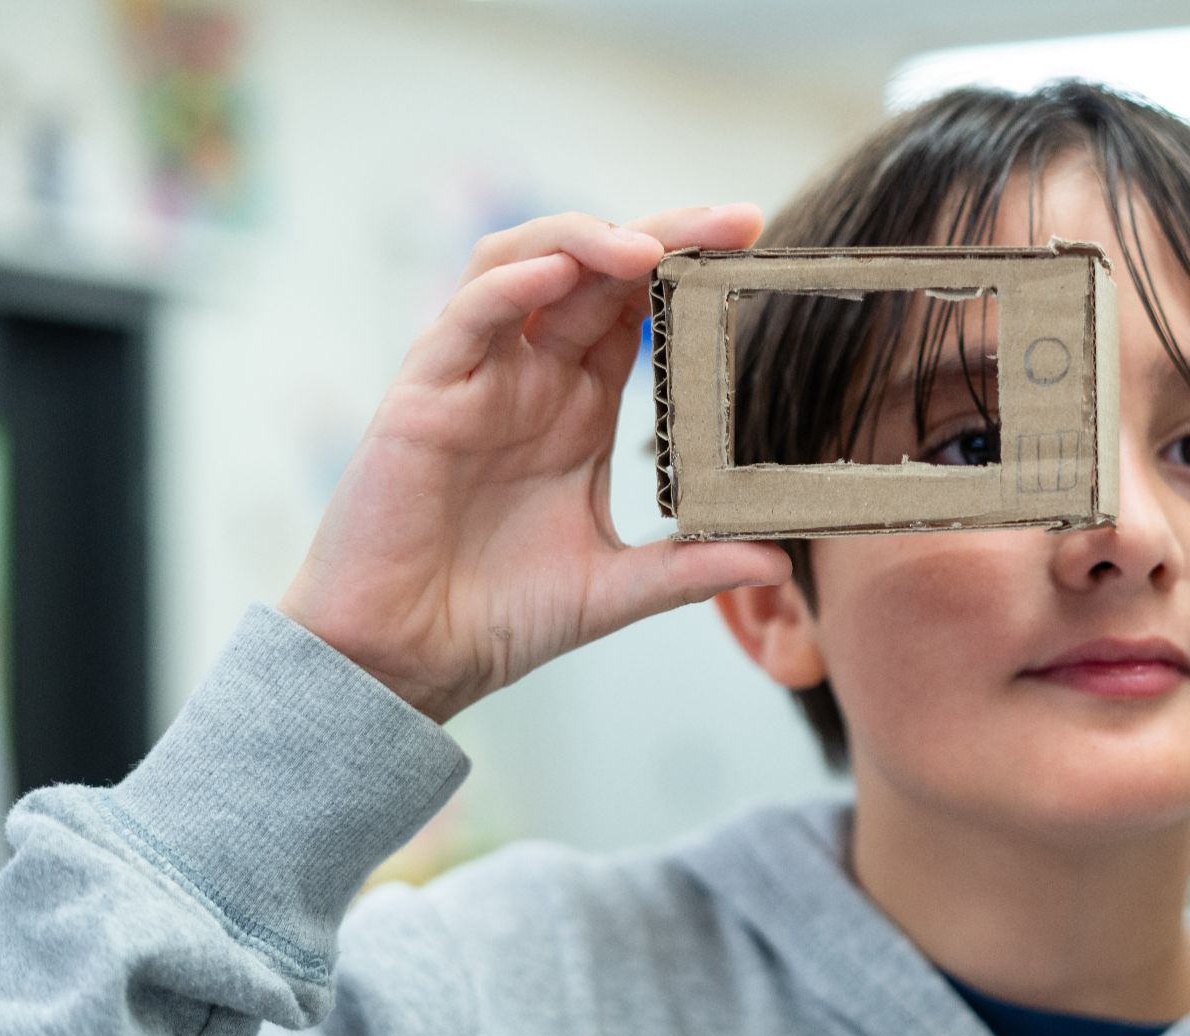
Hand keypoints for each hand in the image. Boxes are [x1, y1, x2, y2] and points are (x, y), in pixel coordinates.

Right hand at [277, 207, 790, 722]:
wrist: (409, 660)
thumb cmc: (500, 616)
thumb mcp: (616, 588)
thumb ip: (692, 568)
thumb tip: (780, 559)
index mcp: (578, 405)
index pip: (637, 308)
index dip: (687, 268)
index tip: (753, 244)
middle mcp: (530, 378)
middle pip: (594, 269)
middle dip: (662, 233)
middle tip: (733, 221)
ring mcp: (475, 381)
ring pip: (520, 265)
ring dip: (583, 240)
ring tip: (648, 246)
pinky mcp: (421, 400)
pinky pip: (462, 321)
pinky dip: (508, 288)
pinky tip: (556, 276)